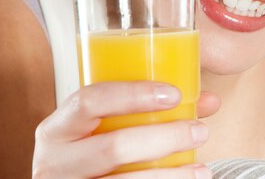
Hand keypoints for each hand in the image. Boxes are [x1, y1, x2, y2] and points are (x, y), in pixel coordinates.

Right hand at [32, 81, 219, 178]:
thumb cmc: (95, 146)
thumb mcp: (108, 125)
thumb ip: (150, 108)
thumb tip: (209, 101)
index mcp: (58, 128)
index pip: (88, 100)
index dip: (132, 95)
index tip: (174, 94)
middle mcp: (55, 161)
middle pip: (113, 147)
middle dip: (164, 138)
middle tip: (199, 131)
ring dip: (170, 174)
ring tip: (201, 167)